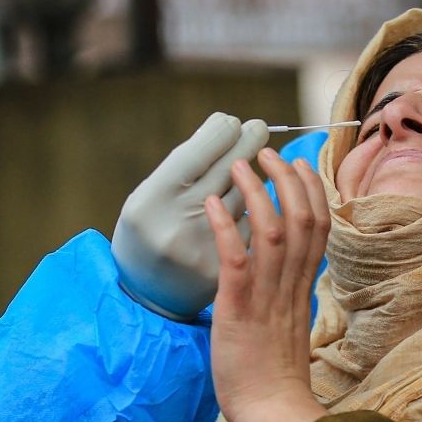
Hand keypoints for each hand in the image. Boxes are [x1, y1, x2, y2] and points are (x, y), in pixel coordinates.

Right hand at [112, 112, 268, 319]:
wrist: (148, 298)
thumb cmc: (149, 234)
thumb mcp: (149, 197)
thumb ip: (184, 167)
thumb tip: (227, 128)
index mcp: (150, 201)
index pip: (198, 153)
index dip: (222, 134)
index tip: (234, 123)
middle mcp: (175, 225)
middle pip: (226, 172)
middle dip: (248, 145)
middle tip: (259, 129)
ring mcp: (202, 251)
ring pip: (248, 201)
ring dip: (264, 176)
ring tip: (273, 159)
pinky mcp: (225, 271)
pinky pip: (254, 232)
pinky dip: (265, 213)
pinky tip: (272, 200)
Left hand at [204, 148, 330, 421]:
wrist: (271, 413)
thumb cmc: (275, 379)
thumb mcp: (288, 327)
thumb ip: (288, 298)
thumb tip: (280, 279)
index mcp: (303, 289)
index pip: (319, 228)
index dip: (311, 191)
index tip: (298, 166)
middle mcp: (290, 286)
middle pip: (302, 219)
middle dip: (286, 180)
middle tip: (266, 154)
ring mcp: (266, 297)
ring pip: (273, 231)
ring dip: (256, 193)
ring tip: (239, 166)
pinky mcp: (239, 310)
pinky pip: (237, 261)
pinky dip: (225, 228)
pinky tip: (212, 204)